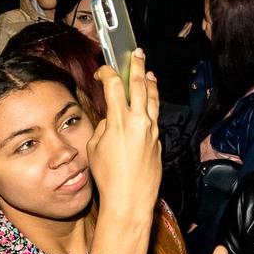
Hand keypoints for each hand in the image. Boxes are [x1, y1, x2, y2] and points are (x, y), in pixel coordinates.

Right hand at [88, 51, 161, 225]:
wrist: (130, 199)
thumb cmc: (108, 177)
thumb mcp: (95, 148)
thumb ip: (104, 128)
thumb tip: (111, 120)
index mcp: (120, 120)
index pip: (114, 86)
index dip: (106, 73)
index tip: (102, 71)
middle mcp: (139, 121)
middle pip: (139, 84)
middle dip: (137, 66)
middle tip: (137, 54)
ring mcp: (152, 131)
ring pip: (153, 99)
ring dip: (150, 83)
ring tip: (149, 73)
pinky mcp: (158, 142)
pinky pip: (155, 117)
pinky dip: (152, 105)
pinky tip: (150, 104)